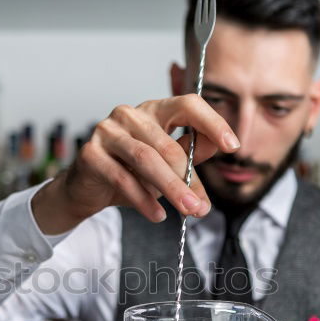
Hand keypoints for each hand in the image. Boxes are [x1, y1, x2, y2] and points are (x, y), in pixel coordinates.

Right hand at [31, 95, 240, 233]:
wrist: (86, 190)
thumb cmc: (129, 173)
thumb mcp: (166, 165)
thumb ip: (191, 152)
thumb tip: (218, 147)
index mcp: (153, 110)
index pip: (188, 105)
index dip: (213, 123)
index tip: (233, 146)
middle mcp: (129, 115)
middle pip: (168, 144)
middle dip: (189, 179)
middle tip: (202, 206)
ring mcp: (106, 131)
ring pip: (146, 160)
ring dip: (170, 188)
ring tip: (187, 210)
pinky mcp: (90, 153)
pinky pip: (122, 178)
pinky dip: (143, 199)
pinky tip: (157, 214)